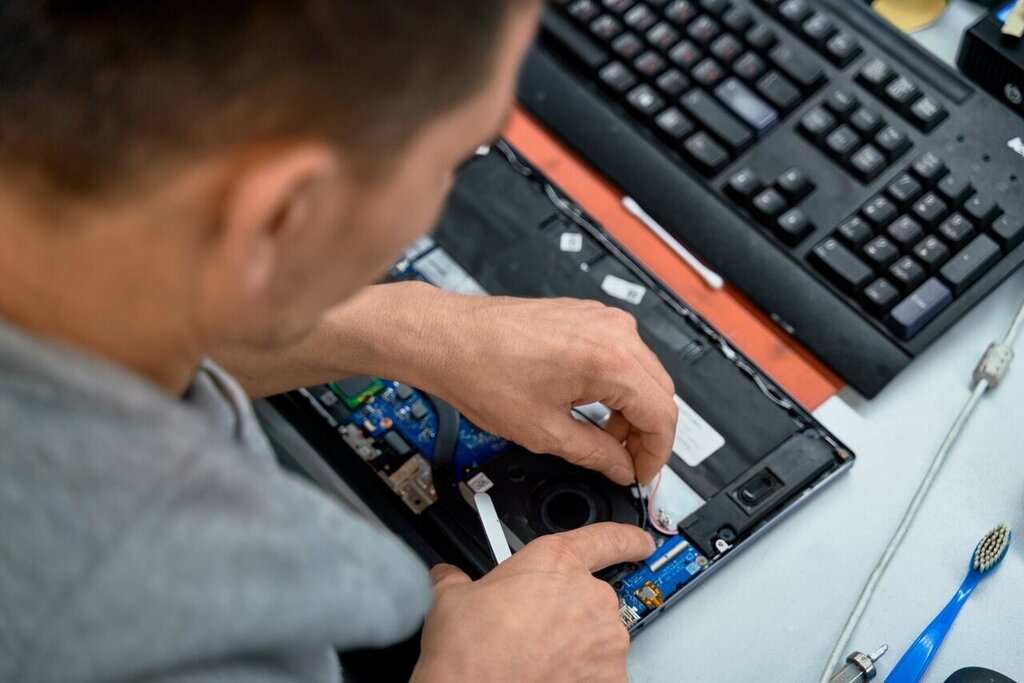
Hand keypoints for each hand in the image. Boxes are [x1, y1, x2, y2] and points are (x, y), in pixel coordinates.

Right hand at [410, 523, 654, 682]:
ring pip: (599, 637)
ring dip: (578, 645)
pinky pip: (603, 672)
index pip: (608, 538)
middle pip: (594, 596)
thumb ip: (461, 579)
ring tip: (538, 658)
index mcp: (557, 561)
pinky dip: (583, 675)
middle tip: (536, 627)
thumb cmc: (469, 653)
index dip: (628, 538)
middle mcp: (590, 595)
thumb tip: (448, 578)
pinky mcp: (612, 679)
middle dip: (570, 611)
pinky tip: (552, 677)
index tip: (640, 542)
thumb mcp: (452, 599)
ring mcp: (605, 640)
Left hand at [416, 293, 677, 485]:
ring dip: (631, 410)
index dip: (656, 454)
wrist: (447, 337)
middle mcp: (613, 331)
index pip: (662, 415)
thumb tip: (619, 467)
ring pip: (642, 374)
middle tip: (624, 463)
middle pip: (659, 392)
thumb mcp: (544, 431)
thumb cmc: (481, 371)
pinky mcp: (585, 316)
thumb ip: (594, 454)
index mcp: (611, 359)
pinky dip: (616, 385)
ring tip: (602, 438)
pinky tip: (591, 407)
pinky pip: (621, 354)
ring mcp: (600, 319)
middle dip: (646, 433)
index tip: (642, 474)